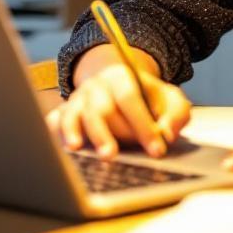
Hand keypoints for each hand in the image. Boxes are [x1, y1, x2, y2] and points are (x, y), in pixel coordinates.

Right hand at [44, 44, 190, 158]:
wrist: (122, 86)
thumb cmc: (148, 99)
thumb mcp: (170, 100)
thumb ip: (176, 114)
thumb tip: (166, 134)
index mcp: (122, 76)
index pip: (130, 98)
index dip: (142, 124)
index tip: (156, 149)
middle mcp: (97, 86)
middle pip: (99, 109)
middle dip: (105, 133)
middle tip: (111, 155)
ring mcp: (78, 99)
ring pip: (75, 115)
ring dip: (77, 132)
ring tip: (79, 149)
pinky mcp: (66, 112)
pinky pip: (56, 119)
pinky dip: (57, 130)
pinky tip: (62, 144)